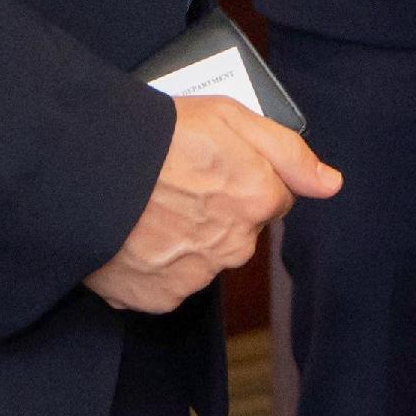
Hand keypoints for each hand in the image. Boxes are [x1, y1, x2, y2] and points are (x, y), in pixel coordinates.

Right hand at [84, 93, 341, 310]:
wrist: (86, 170)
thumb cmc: (157, 136)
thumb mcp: (231, 118)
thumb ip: (289, 153)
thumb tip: (330, 184)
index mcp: (258, 199)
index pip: (272, 195)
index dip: (242, 176)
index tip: (211, 165)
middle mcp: (235, 245)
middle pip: (238, 231)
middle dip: (216, 210)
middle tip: (175, 184)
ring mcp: (196, 275)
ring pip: (203, 257)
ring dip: (184, 239)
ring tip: (148, 208)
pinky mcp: (158, 298)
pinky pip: (166, 284)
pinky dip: (154, 265)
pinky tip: (134, 235)